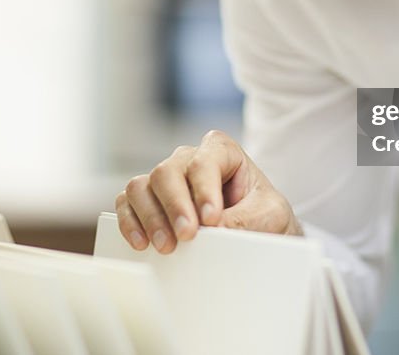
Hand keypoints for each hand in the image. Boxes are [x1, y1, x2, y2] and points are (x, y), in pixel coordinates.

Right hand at [114, 129, 301, 253]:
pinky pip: (127, 203)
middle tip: (187, 235)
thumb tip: (213, 230)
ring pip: (141, 186)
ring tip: (167, 246)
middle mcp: (188, 160)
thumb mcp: (271, 215)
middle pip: (167, 171)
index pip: (205, 161)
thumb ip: (246, 219)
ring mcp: (166, 180)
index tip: (212, 219)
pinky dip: (130, 222)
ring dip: (150, 217)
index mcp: (221, 151)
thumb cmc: (264, 215)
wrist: (258, 232)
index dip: (205, 189)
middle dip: (175, 205)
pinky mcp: (149, 200)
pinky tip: (142, 243)